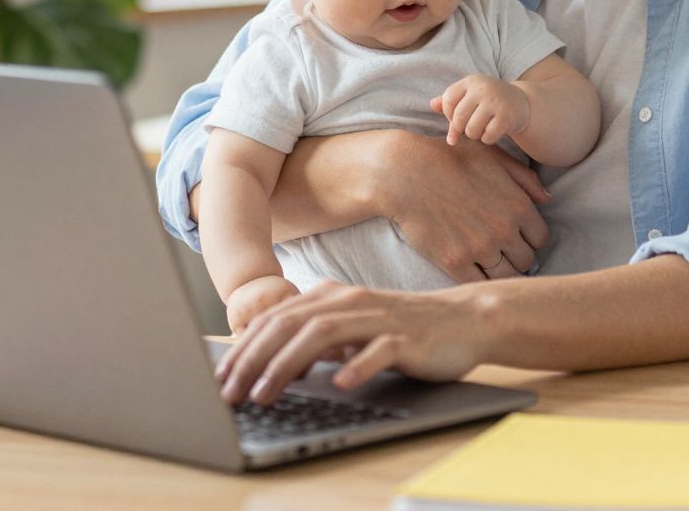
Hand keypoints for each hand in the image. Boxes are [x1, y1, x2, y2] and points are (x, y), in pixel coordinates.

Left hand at [215, 281, 491, 404]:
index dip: (243, 347)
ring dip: (288, 364)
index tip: (221, 376)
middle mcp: (351, 301)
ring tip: (265, 393)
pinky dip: (356, 365)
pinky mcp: (408, 337)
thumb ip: (317, 338)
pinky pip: (379, 350)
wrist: (467, 320)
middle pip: (290, 324)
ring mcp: (379, 318)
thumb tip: (269, 361)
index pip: (276, 318)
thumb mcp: (354, 329)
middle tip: (230, 392)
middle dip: (253, 359)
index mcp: (333, 296)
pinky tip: (340, 382)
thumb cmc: (406, 329)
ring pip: (323, 334)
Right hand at [374, 132, 548, 281]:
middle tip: (502, 251)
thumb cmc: (450, 159)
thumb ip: (525, 178)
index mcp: (518, 205)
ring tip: (489, 263)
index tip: (517, 236)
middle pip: (526, 260)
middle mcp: (504, 230)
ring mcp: (480, 249)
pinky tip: (473, 271)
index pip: (540, 238)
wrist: (405, 173)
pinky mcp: (455, 262)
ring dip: (500, 270)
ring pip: (506, 276)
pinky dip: (479, 281)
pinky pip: (479, 284)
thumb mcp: (493, 158)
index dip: (529, 238)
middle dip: (516, 256)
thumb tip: (548, 199)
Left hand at [431, 74, 530, 147]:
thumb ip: (449, 100)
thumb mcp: (470, 96)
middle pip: (458, 118)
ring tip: (482, 128)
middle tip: (471, 125)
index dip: (449, 114)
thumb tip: (432, 105)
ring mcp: (496, 102)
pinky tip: (494, 131)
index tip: (458, 117)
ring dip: (474, 135)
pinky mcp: (507, 117)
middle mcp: (483, 88)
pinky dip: (488, 139)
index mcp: (471, 81)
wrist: (521, 103)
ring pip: (471, 130)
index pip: (448, 100)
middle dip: (461, 128)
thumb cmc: (488, 101)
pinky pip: (487, 137)